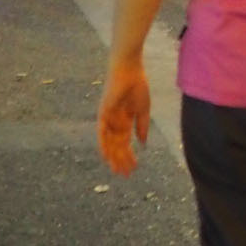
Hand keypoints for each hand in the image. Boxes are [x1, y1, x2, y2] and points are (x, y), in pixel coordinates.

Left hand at [97, 58, 151, 176]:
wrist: (129, 70)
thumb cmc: (137, 86)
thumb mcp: (143, 110)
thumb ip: (143, 127)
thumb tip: (144, 144)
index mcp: (125, 121)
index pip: (126, 143)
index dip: (129, 156)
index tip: (134, 169)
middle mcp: (115, 123)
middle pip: (117, 147)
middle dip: (122, 161)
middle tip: (126, 175)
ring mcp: (108, 119)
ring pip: (109, 143)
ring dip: (113, 157)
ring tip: (118, 170)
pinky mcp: (103, 114)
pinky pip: (101, 133)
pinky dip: (103, 144)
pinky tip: (106, 156)